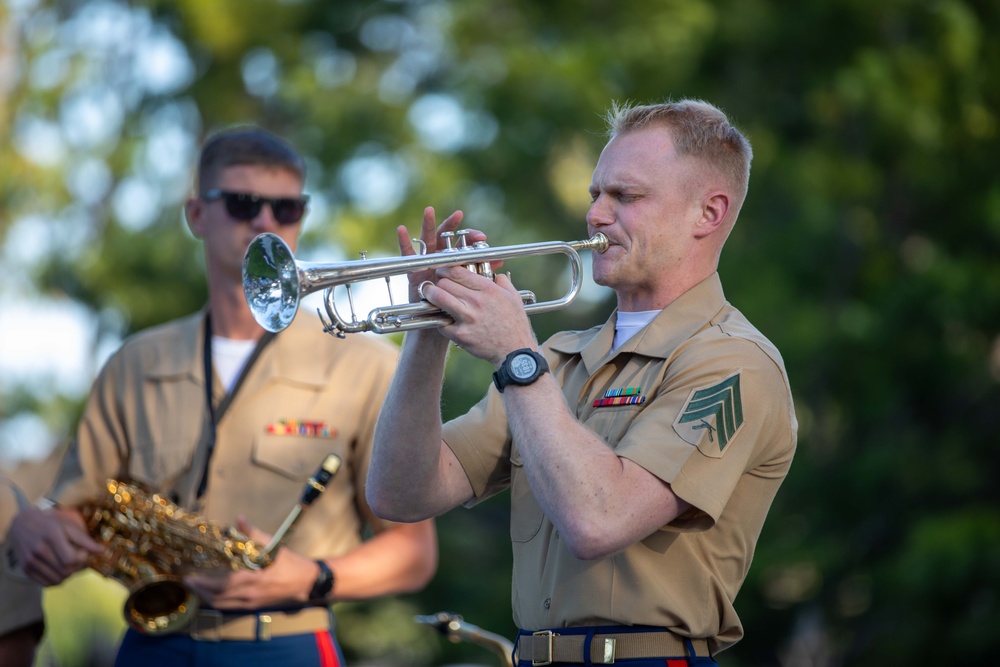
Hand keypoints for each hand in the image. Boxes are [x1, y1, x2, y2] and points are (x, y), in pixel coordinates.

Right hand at [6, 506, 104, 585]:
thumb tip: (102, 551)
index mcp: (52, 536)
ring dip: (69, 576)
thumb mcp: (68, 525)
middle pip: (65, 571)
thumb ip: (84, 540)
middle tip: (80, 561)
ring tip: (71, 565)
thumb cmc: (50, 523)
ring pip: (57, 580)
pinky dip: (57, 580)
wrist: (22, 523)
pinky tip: (60, 570)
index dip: (83, 560)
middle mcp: (39, 550)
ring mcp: (30, 561)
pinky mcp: (25, 569)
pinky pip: (46, 583)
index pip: (71, 559)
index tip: (85, 554)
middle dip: (78, 569)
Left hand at [184, 516, 315, 608]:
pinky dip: (217, 601)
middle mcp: (249, 594)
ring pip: (222, 604)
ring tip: (195, 587)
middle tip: (187, 581)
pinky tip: (211, 594)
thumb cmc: (288, 562)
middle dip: (200, 590)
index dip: (204, 583)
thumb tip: (239, 519)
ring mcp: (250, 603)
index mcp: (253, 578)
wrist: (305, 582)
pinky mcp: (253, 606)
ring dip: (206, 597)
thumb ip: (253, 534)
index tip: (190, 576)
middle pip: (217, 597)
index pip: (222, 584)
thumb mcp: (273, 545)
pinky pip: (229, 606)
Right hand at [397, 207, 494, 302]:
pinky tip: (402, 230)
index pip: (463, 243)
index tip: (482, 238)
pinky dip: (403, 242)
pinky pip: (407, 254)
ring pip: (427, 239)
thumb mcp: (469, 287)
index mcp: (455, 260)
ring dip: (427, 224)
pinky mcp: (412, 270)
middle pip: (445, 236)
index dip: (472, 239)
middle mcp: (440, 258)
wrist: (440, 321)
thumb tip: (499, 262)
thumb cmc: (456, 303)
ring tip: (429, 210)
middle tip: (458, 215)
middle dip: (451, 225)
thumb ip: (481, 273)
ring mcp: (426, 262)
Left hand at [421, 268, 536, 364]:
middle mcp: (476, 302)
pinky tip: (444, 319)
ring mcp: (467, 318)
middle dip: (438, 282)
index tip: (443, 272)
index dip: (445, 269)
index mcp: (488, 290)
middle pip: (444, 283)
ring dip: (431, 295)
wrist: (514, 352)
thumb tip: (495, 273)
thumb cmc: (514, 324)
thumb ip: (502, 282)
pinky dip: (440, 320)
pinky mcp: (460, 335)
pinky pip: (441, 322)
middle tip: (436, 285)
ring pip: (438, 298)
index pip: (458, 271)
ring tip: (430, 296)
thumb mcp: (513, 297)